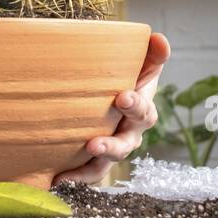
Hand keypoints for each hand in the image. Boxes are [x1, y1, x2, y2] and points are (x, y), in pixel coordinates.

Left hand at [53, 32, 169, 185]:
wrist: (110, 98)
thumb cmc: (127, 79)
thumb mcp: (140, 65)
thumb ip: (151, 54)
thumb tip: (158, 38)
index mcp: (142, 110)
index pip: (143, 110)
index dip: (135, 106)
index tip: (122, 98)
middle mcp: (130, 134)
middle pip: (126, 145)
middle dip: (112, 145)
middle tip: (94, 144)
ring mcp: (113, 149)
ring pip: (107, 163)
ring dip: (92, 165)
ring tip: (70, 167)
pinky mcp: (95, 161)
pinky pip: (89, 174)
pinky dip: (76, 178)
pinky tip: (58, 180)